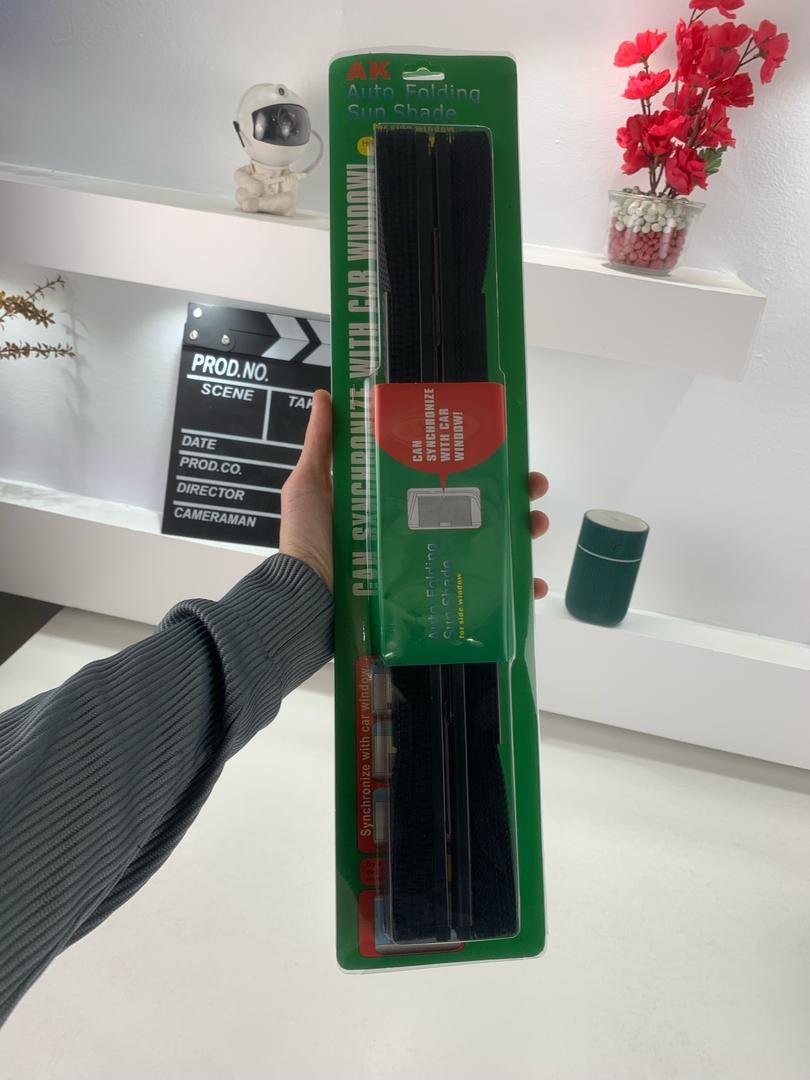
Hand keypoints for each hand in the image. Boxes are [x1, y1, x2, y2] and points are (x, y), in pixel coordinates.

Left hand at [280, 392, 549, 599]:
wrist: (304, 601)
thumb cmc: (307, 542)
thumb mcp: (311, 485)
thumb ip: (323, 443)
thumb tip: (325, 393)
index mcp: (396, 499)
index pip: (447, 473)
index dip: (479, 459)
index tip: (506, 445)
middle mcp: (417, 528)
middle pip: (477, 506)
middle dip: (514, 494)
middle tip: (533, 488)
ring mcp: (428, 562)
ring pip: (489, 544)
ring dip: (522, 534)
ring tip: (535, 525)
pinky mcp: (432, 595)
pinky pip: (481, 593)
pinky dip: (512, 589)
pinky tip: (530, 584)